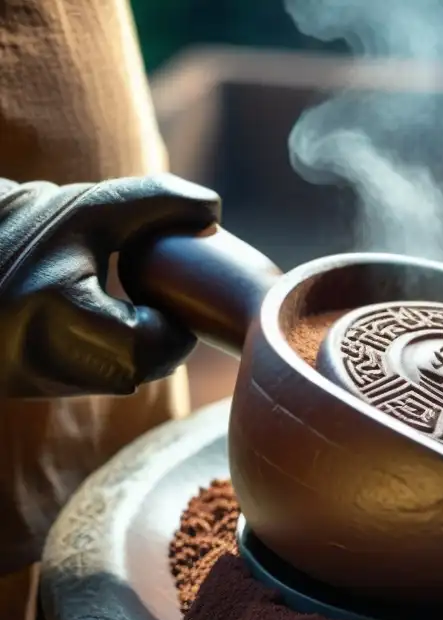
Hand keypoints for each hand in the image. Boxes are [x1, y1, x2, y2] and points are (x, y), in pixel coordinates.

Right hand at [0, 173, 220, 397]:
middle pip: (133, 372)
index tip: (176, 309)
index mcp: (52, 303)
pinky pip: (86, 384)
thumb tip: (213, 209)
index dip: (173, 333)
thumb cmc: (30, 224)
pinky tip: (100, 335)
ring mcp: (23, 374)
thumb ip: (157, 201)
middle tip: (164, 317)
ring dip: (134, 357)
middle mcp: (33, 349)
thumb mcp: (92, 207)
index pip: (143, 348)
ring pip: (112, 383)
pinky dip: (104, 362)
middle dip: (159, 348)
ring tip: (132, 320)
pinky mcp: (19, 387)